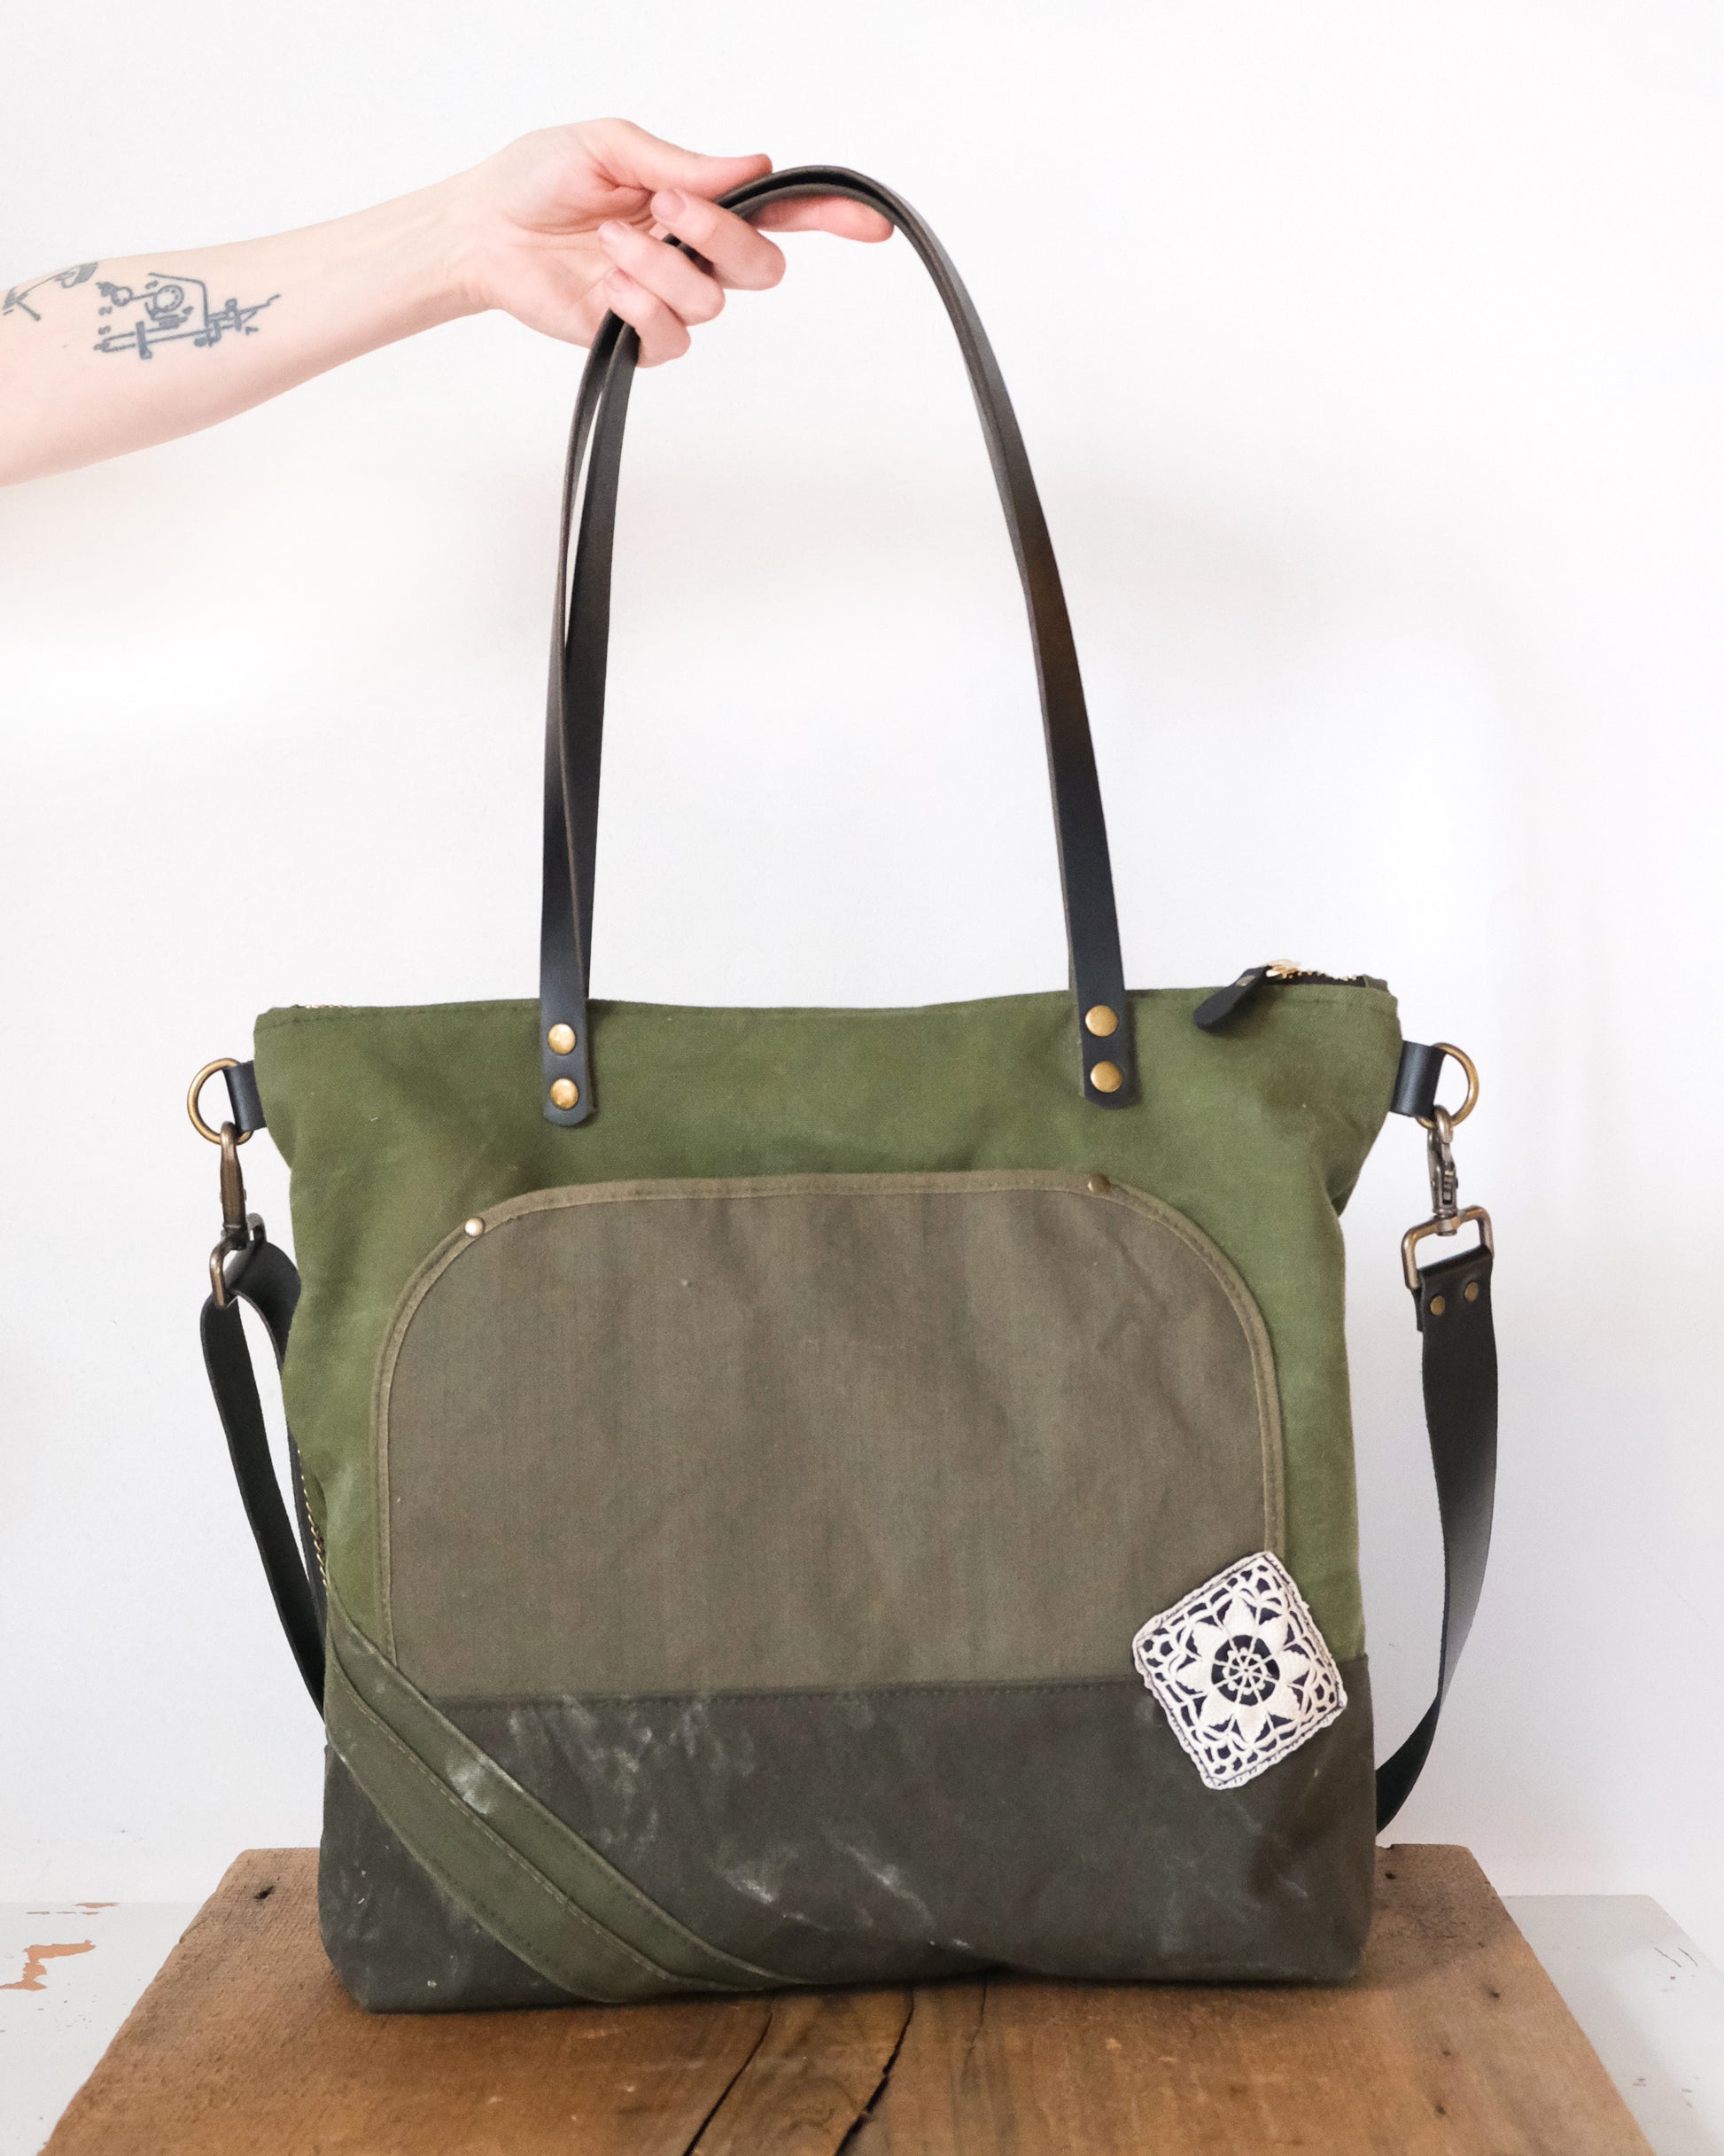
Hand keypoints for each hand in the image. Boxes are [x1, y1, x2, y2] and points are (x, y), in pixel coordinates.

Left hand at [445, 119, 891, 365]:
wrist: (485, 230)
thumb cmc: (540, 180)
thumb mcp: (611, 146)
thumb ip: (683, 163)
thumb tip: (752, 165)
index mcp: (698, 200)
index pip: (781, 211)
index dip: (830, 216)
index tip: (870, 222)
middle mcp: (694, 253)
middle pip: (762, 268)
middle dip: (720, 236)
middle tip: (664, 207)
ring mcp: (670, 299)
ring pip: (714, 301)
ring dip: (661, 265)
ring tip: (610, 241)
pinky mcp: (640, 339)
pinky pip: (673, 337)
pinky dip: (642, 306)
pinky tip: (610, 285)